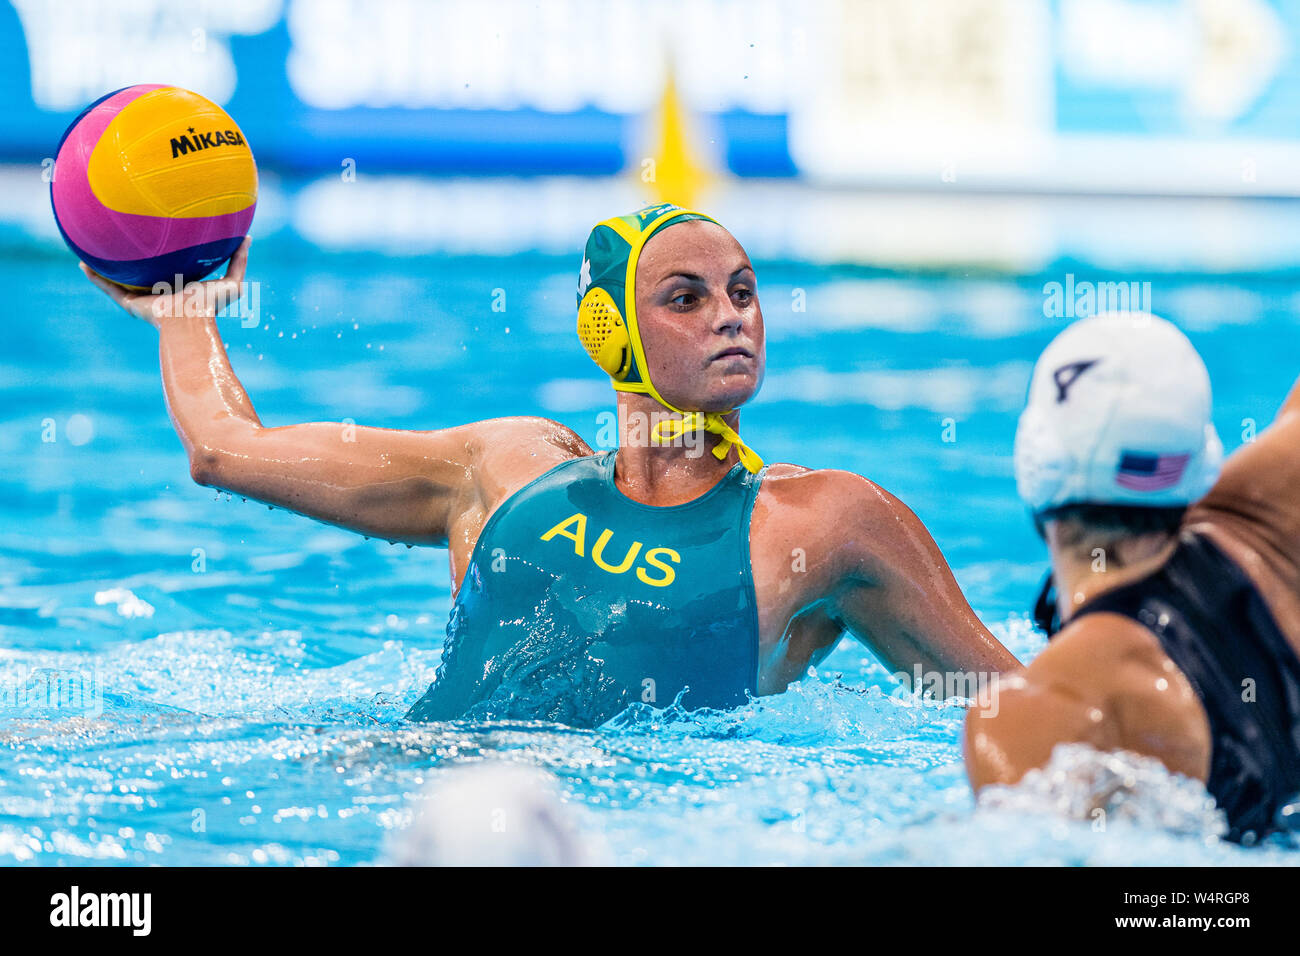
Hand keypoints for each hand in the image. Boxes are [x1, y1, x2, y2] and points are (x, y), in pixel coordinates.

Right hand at [81, 237, 250, 327]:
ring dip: (107, 267)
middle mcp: (159, 293)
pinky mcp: (131, 304)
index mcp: (180, 288)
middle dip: (134, 261)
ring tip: (94, 249)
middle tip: (125, 239)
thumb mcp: (232, 281)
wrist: (190, 321)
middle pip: (142, 274)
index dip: (165, 257)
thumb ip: (239, 260)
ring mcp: (143, 299)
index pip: (170, 270)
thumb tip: (247, 237)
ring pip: (120, 281)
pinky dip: (94, 277)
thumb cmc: (212, 305)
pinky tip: (82, 263)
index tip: (161, 240)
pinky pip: (107, 288)